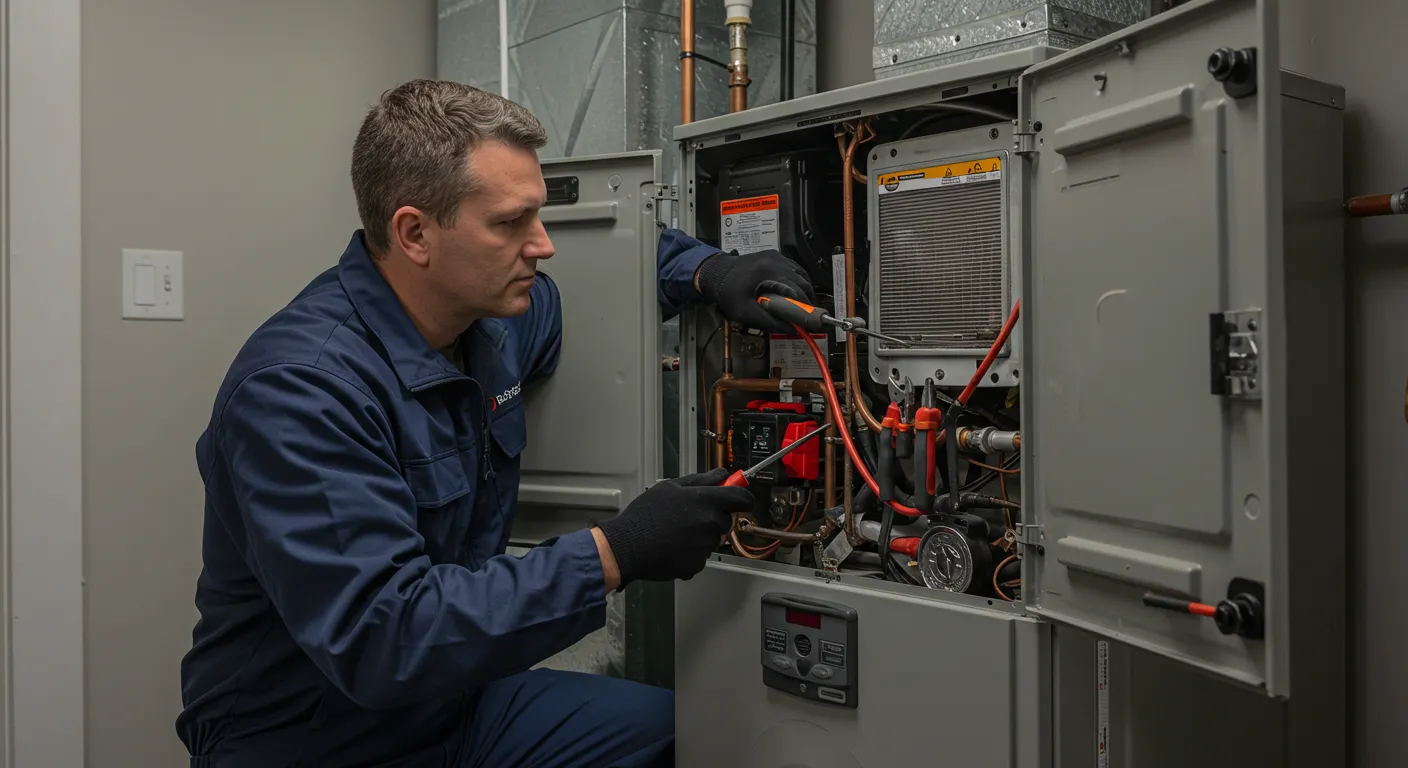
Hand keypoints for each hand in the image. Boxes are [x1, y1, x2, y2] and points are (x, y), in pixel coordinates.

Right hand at [595, 468, 750, 587]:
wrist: (626, 546)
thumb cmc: (644, 515)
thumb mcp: (669, 487)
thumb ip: (700, 480)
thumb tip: (721, 474)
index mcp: (706, 500)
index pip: (742, 498)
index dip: (743, 498)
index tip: (738, 498)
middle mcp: (710, 523)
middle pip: (727, 520)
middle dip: (714, 517)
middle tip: (690, 516)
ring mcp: (705, 546)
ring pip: (713, 539)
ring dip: (701, 535)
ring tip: (676, 532)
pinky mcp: (697, 564)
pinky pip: (701, 556)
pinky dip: (691, 553)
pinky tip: (673, 546)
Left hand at [695, 249, 816, 333]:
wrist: (715, 273)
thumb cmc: (727, 292)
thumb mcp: (745, 312)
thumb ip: (769, 322)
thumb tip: (791, 329)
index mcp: (769, 272)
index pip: (797, 290)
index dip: (807, 307)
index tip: (810, 319)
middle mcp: (775, 260)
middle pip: (803, 281)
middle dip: (808, 299)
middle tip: (809, 315)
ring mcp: (776, 256)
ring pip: (801, 273)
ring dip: (805, 290)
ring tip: (804, 305)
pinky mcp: (774, 256)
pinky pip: (793, 268)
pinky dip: (797, 281)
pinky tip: (795, 292)